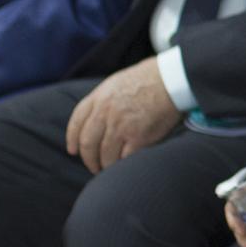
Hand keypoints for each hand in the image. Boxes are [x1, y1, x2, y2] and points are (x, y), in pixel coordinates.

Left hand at [64, 57, 181, 172]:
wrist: (173, 79)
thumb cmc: (151, 77)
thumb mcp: (118, 82)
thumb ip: (105, 99)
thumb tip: (98, 116)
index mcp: (99, 98)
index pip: (77, 122)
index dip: (72, 139)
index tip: (74, 150)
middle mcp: (105, 113)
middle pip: (88, 144)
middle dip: (89, 159)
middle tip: (93, 166)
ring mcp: (120, 126)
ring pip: (104, 155)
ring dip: (105, 165)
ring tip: (109, 168)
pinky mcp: (138, 137)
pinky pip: (124, 158)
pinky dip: (122, 164)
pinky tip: (125, 165)